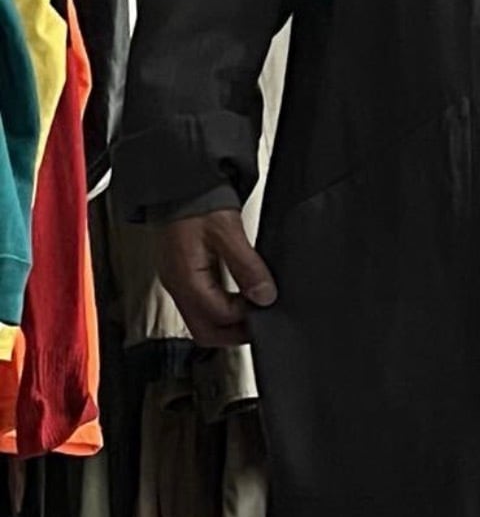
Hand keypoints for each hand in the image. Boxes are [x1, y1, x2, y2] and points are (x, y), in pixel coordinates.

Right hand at [157, 209, 277, 348]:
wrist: (180, 182)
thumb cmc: (197, 201)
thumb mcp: (227, 231)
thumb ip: (246, 266)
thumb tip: (264, 295)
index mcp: (185, 277)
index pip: (217, 315)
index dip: (244, 316)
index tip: (265, 305)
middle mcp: (176, 284)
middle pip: (203, 331)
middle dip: (233, 334)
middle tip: (260, 324)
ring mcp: (177, 280)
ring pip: (200, 320)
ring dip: (227, 321)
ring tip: (253, 310)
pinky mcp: (181, 273)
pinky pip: (199, 303)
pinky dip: (220, 307)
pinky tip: (238, 297)